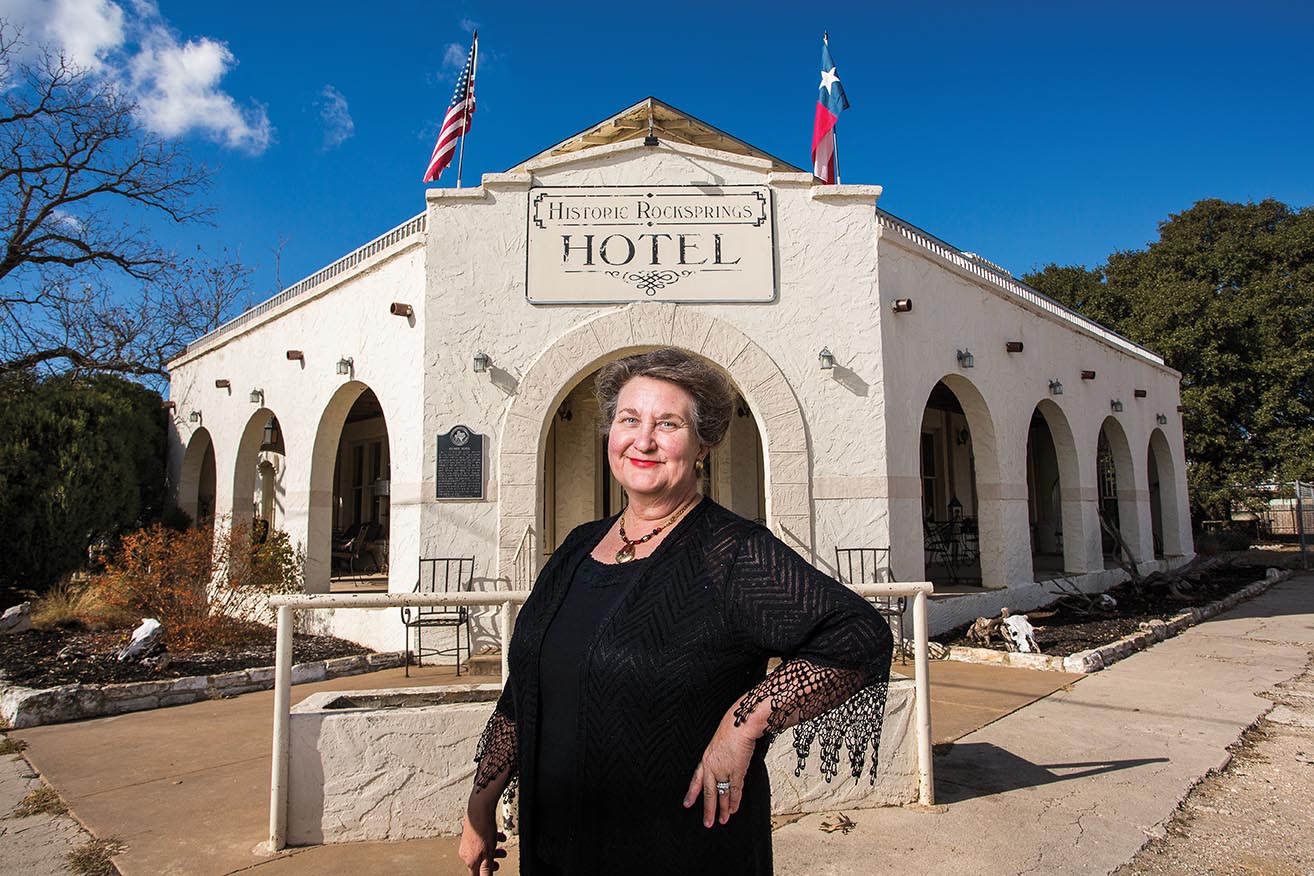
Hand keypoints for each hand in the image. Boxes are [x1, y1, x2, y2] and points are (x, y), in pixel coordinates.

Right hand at [458, 800, 506, 874]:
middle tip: (500, 860)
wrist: (479, 810)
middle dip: (492, 862)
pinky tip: (499, 836)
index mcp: (469, 860)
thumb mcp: (487, 854)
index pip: (476, 875)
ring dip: (494, 850)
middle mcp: (466, 852)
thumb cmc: (482, 830)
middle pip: (480, 862)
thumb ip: (486, 869)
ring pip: (482, 850)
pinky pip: (482, 841)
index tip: (490, 873)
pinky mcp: (471, 833)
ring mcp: (468, 842)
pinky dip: (491, 840)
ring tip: (502, 848)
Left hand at [682, 708, 758, 827]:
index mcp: (706, 759)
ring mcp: (723, 770)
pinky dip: (735, 801)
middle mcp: (712, 766)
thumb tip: (723, 764)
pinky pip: (734, 790)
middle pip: (708, 793)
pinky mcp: (736, 771)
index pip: (696, 779)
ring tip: (723, 820)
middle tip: (707, 822)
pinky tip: (734, 809)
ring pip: (721, 795)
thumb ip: (718, 757)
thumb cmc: (731, 729)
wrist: (739, 724)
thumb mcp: (717, 744)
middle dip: (708, 809)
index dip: (692, 793)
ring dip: (723, 809)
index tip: (687, 804)